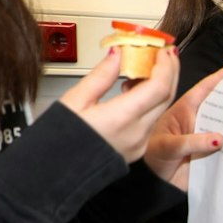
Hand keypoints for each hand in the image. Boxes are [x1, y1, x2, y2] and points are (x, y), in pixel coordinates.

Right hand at [59, 45, 179, 162]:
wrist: (53, 173)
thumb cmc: (57, 140)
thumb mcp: (74, 100)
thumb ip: (101, 76)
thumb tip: (117, 55)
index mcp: (120, 119)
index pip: (158, 87)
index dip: (164, 66)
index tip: (162, 50)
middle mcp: (136, 134)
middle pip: (166, 97)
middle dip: (170, 72)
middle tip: (165, 53)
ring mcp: (138, 144)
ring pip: (161, 109)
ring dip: (161, 86)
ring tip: (148, 67)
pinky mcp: (136, 150)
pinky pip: (151, 121)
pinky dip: (151, 102)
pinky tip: (137, 90)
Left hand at [144, 66, 222, 188]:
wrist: (154, 186)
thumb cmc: (154, 160)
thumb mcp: (167, 147)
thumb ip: (190, 142)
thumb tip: (219, 139)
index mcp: (185, 111)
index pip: (205, 89)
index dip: (221, 77)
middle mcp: (199, 121)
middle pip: (222, 105)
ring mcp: (208, 136)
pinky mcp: (214, 153)